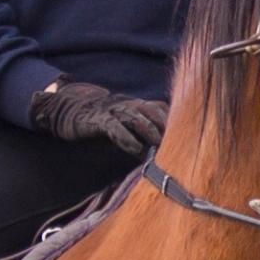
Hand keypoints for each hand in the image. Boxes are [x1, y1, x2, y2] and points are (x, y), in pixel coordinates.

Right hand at [29, 78, 170, 154]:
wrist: (71, 110)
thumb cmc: (104, 121)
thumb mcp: (127, 124)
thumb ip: (146, 133)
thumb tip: (165, 154)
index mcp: (139, 105)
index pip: (163, 109)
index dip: (175, 122)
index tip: (187, 139)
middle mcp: (129, 105)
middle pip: (154, 112)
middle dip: (166, 128)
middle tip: (178, 147)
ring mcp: (114, 110)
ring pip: (137, 117)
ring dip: (150, 132)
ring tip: (159, 148)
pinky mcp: (99, 120)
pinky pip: (115, 127)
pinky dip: (126, 138)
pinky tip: (135, 150)